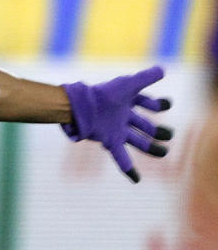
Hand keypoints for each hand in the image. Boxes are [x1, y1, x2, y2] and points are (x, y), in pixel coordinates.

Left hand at [62, 65, 172, 181]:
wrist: (81, 107)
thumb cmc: (103, 94)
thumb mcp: (128, 84)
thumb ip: (146, 77)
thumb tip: (163, 70)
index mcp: (127, 101)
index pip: (147, 103)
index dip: (158, 104)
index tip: (166, 104)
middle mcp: (123, 117)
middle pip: (144, 126)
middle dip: (157, 131)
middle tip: (169, 136)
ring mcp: (117, 130)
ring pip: (138, 141)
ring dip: (151, 148)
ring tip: (164, 153)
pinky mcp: (110, 141)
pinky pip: (121, 157)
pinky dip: (129, 168)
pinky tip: (136, 180)